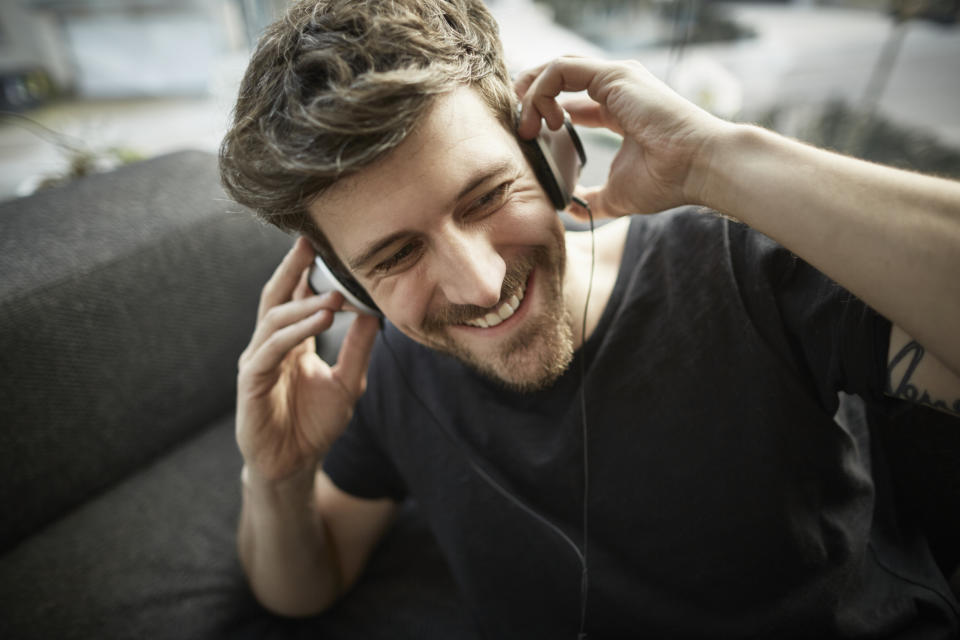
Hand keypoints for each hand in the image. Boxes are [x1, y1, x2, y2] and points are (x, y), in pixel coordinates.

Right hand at [236, 237, 379, 485]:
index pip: (295, 297)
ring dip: (304, 305)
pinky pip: (270, 351)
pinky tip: (319, 321)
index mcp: (291, 342)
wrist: (294, 465)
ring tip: (333, 295)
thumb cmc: (315, 424)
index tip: (324, 245)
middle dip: (292, 269)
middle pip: (276, 297)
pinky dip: (294, 333)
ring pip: (274, 320)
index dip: (306, 271)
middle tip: (311, 242)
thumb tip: (376, 312)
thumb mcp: (348, 381)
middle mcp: (270, 346)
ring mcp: (257, 362)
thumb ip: (359, 348)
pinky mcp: (251, 383)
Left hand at [515, 56, 732, 216]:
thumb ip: (592, 200)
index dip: (544, 113)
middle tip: (521, 127)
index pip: (570, 99)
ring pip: (556, 69)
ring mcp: (615, 78)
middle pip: (559, 76)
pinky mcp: (612, 75)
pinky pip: (560, 70)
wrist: (697, 168)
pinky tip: (544, 120)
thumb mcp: (617, 195)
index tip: (531, 139)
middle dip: (531, 96)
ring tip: (529, 128)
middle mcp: (615, 88)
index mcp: (617, 109)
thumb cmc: (667, 180)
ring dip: (532, 95)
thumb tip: (573, 211)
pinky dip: (542, 91)